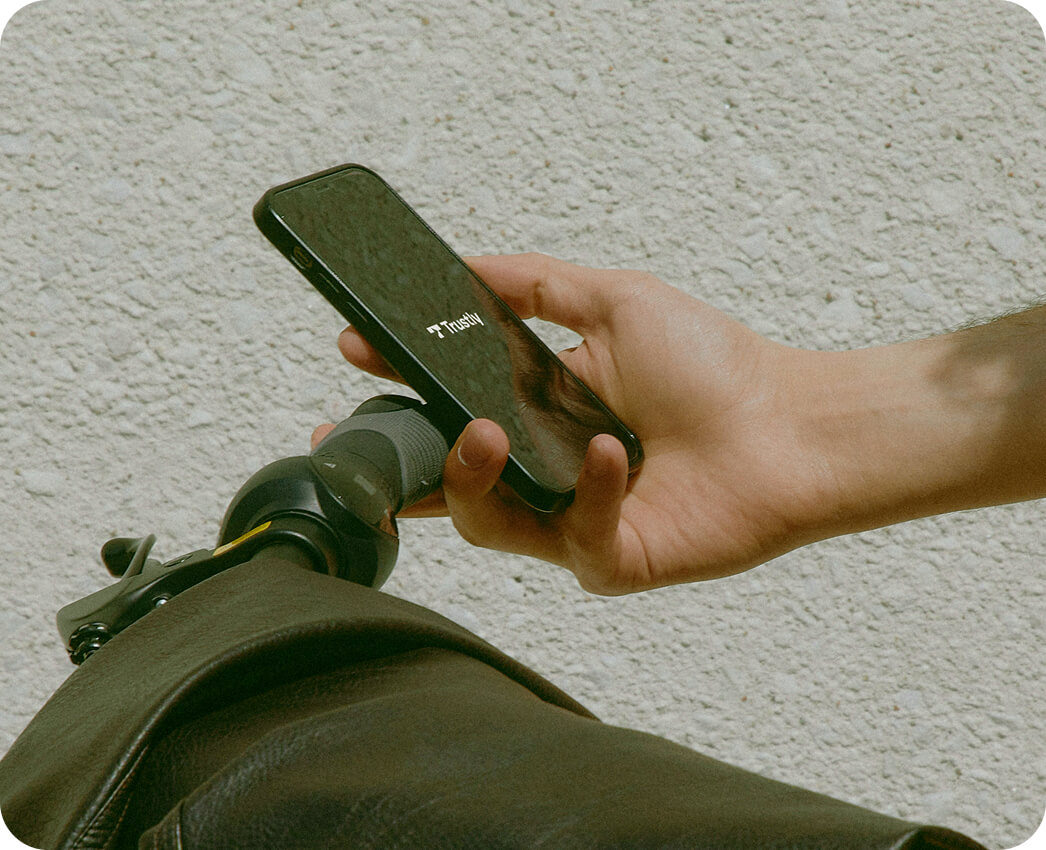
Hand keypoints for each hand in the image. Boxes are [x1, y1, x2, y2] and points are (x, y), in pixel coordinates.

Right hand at [315, 253, 846, 593]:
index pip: (449, 405)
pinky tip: (610, 451)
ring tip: (478, 432)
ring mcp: (572, 519)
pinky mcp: (608, 558)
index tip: (355, 352)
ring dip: (469, 478)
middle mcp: (546, 468)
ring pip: (484, 520)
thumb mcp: (615, 301)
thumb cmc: (717, 367)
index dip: (399, 387)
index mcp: (540, 410)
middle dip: (396, 459)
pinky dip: (586, 492)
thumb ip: (536, 284)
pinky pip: (571, 536)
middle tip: (363, 429)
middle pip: (448, 477)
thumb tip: (466, 264)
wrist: (791, 425)